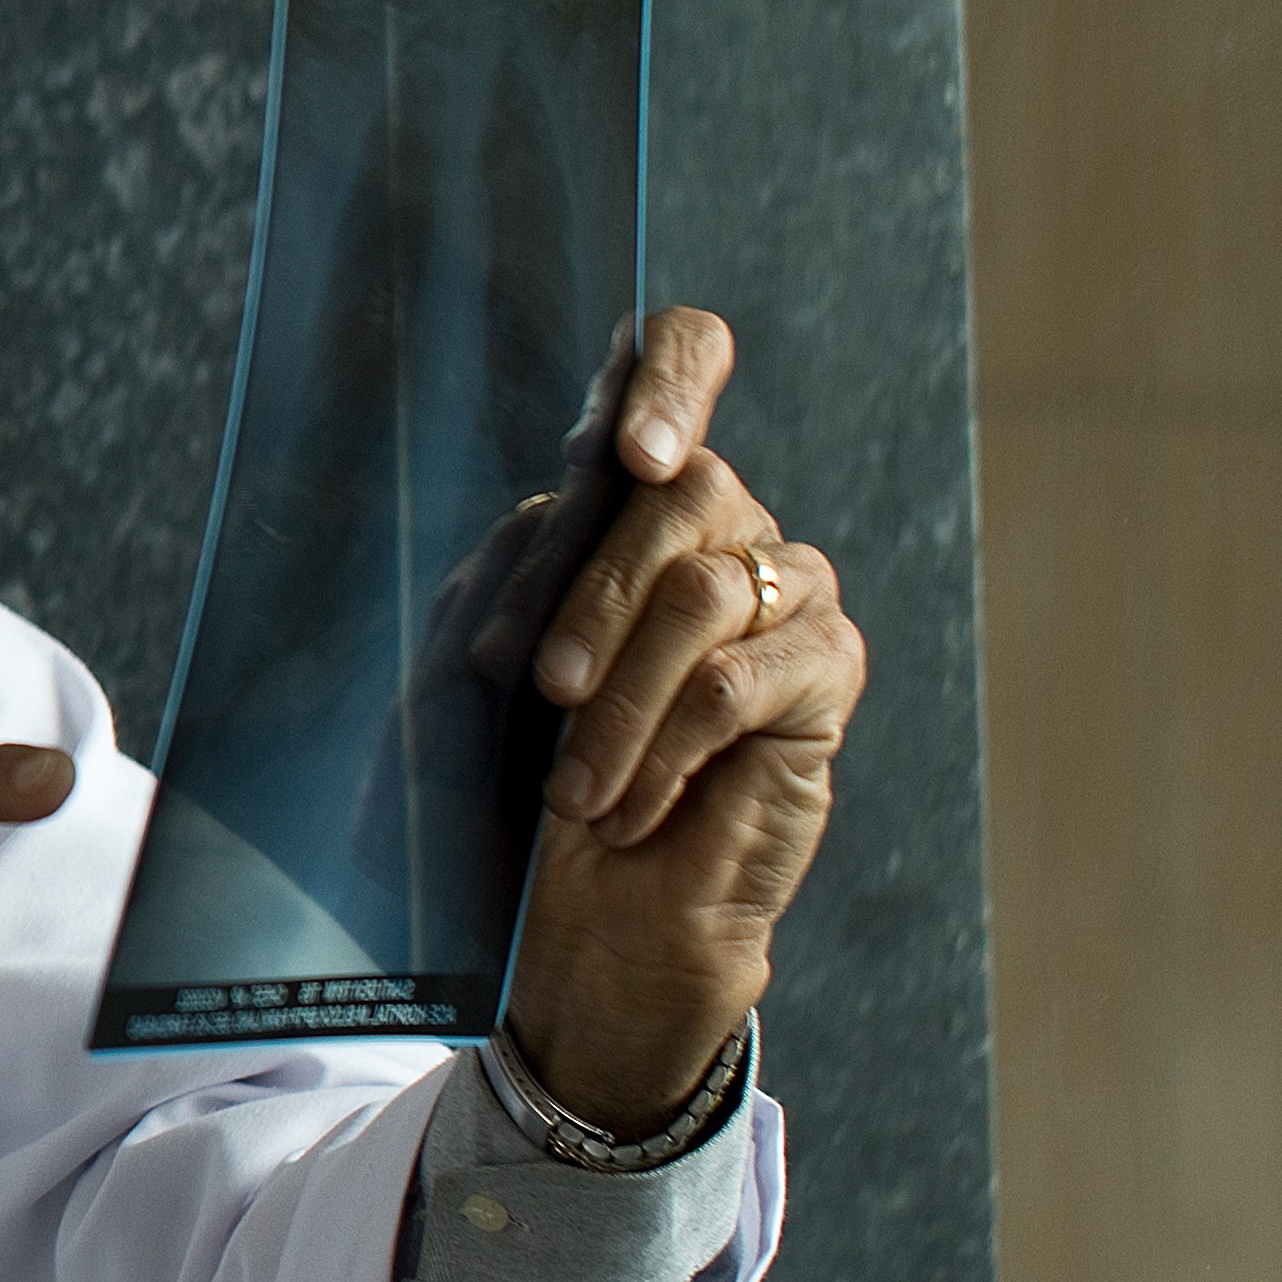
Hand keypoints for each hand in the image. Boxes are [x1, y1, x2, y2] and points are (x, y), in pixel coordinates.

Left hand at [502, 305, 858, 1126]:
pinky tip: (627, 808)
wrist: (574, 920)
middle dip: (591, 595)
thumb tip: (561, 496)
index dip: (671, 373)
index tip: (630, 449)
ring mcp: (777, 594)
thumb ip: (505, 577)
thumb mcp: (460, 683)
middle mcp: (712, 525)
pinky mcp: (821, 676)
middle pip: (684, 488)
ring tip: (570, 793)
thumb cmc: (504, 794)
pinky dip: (667, 749)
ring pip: (705, 589)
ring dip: (619, 700)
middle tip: (539, 690)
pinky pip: (746, 681)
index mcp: (618, 498)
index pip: (677, 361)